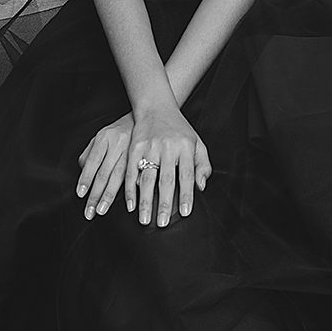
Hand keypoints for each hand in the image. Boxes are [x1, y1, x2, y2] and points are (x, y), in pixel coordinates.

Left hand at [77, 112, 133, 218]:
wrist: (142, 119)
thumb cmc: (118, 132)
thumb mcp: (100, 137)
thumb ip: (89, 154)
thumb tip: (84, 173)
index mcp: (104, 138)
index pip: (92, 161)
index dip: (86, 179)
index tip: (81, 193)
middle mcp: (118, 144)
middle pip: (104, 172)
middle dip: (96, 194)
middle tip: (90, 210)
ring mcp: (131, 151)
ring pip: (118, 177)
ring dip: (109, 195)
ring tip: (102, 209)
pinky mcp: (143, 157)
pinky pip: (134, 175)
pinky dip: (130, 190)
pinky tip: (127, 201)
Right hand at [125, 99, 211, 226]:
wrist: (157, 107)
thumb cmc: (180, 130)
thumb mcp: (196, 143)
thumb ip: (202, 165)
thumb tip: (200, 187)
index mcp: (186, 146)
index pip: (188, 174)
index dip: (186, 194)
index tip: (184, 212)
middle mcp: (168, 147)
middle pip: (166, 179)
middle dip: (164, 203)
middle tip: (162, 223)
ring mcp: (149, 147)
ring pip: (147, 178)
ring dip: (145, 201)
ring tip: (144, 219)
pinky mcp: (134, 147)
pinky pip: (131, 172)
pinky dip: (129, 189)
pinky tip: (130, 204)